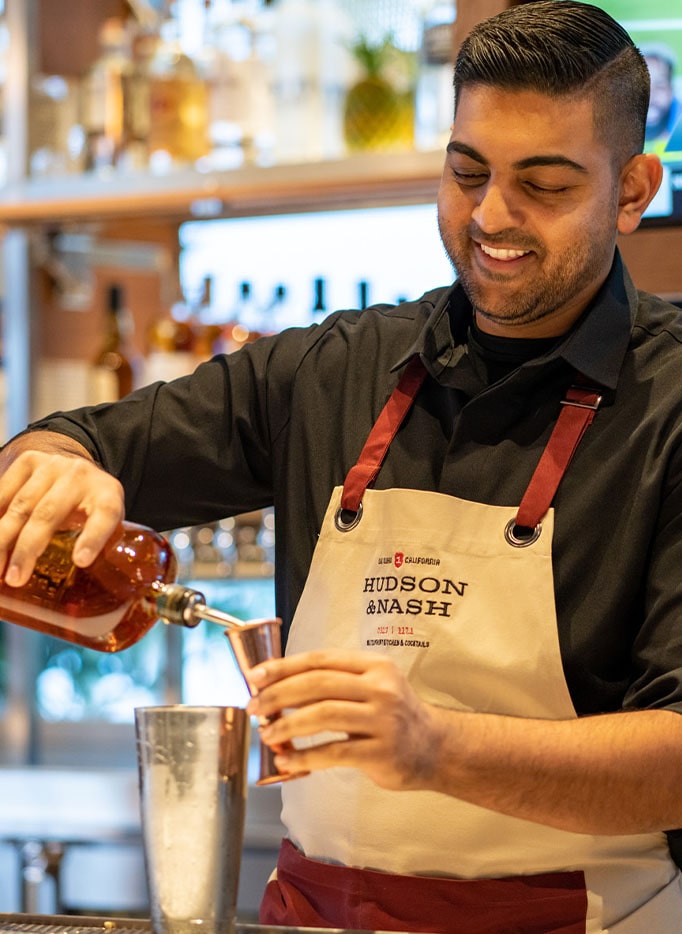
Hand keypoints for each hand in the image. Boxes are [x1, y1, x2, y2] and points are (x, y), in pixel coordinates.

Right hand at [0, 445, 124, 585]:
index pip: (105, 515)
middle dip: (27, 549)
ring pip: (21, 505)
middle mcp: (81, 476)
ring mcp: (53, 466)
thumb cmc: (92, 507)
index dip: (93, 538)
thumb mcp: (105, 523)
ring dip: (2, 539)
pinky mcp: (29, 461)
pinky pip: (3, 491)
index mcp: (108, 495)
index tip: (80, 562)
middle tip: (15, 579)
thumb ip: (100, 549)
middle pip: (49, 514)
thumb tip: (85, 605)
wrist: (76, 466)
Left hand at [247, 650, 446, 789]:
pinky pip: (333, 752)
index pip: (320, 659)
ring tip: (267, 734)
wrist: (437, 748)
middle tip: (254, 707)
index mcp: (374, 666)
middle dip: (278, 695)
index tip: (255, 677)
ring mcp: (382, 720)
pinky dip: (304, 756)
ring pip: (322, 715)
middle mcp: (380, 688)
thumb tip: (278, 688)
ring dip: (287, 725)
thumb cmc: (393, 717)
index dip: (283, 667)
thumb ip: (335, 683)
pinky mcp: (381, 752)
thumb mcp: (372, 687)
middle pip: (317, 684)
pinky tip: (286, 759)